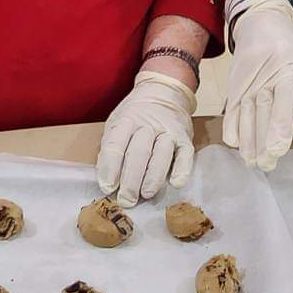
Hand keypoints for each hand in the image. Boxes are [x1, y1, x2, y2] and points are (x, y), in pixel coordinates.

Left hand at [97, 71, 196, 206]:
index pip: (116, 144)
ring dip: (153, 176)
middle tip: (126, 200)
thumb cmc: (135, 115)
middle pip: (139, 152)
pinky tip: (176, 183)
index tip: (107, 187)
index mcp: (126, 120)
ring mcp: (168, 130)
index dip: (110, 167)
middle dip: (131, 179)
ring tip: (146, 194)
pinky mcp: (185, 138)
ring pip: (162, 154)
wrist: (163, 92)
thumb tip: (107, 179)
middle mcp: (148, 124)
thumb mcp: (117, 123)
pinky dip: (183, 169)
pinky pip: (186, 154)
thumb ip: (112, 148)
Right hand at [221, 1, 292, 170]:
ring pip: (244, 114)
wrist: (257, 19)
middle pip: (261, 112)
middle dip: (262, 141)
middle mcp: (262, 74)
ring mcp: (245, 79)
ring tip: (252, 162)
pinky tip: (235, 144)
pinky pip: (231, 108)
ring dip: (247, 139)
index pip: (283, 100)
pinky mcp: (233, 83)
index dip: (280, 125)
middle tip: (267, 165)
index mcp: (284, 67)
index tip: (279, 148)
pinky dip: (232, 126)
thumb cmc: (286, 41)